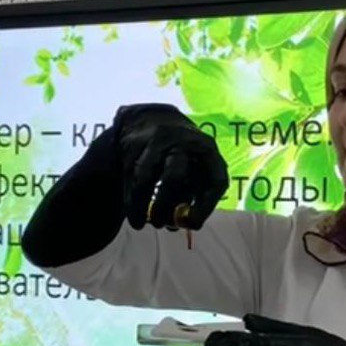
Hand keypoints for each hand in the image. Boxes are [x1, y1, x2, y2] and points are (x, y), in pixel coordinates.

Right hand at [113, 103, 227, 230]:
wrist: (155, 120)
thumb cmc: (185, 159)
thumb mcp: (198, 173)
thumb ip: (193, 198)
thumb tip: (180, 224)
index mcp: (208, 153)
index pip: (214, 180)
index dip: (204, 206)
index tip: (192, 225)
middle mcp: (185, 144)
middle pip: (174, 176)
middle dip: (165, 205)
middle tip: (161, 225)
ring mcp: (157, 142)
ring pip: (146, 175)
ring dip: (142, 204)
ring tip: (141, 224)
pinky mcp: (134, 144)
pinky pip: (131, 176)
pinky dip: (132, 200)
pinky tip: (135, 216)